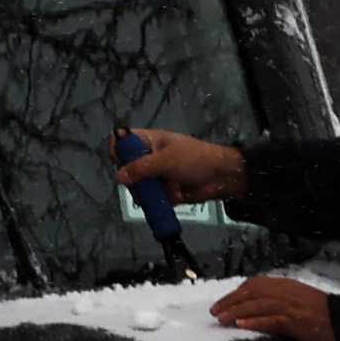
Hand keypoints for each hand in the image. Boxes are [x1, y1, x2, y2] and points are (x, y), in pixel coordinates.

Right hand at [116, 127, 249, 203]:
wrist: (221, 177)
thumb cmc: (195, 159)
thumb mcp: (166, 160)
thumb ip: (141, 168)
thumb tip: (119, 177)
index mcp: (149, 141)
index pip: (123, 140)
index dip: (118, 150)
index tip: (121, 161)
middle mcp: (150, 158)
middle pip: (127, 169)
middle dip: (135, 180)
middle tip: (144, 182)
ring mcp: (156, 175)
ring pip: (139, 188)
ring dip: (151, 192)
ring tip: (167, 189)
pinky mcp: (164, 191)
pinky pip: (152, 199)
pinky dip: (161, 200)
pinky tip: (174, 195)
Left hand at [209, 272, 339, 340]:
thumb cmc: (325, 315)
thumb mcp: (300, 301)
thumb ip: (281, 301)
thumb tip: (258, 308)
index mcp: (287, 285)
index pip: (256, 284)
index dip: (237, 292)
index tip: (224, 301)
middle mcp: (286, 292)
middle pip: (252, 292)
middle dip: (231, 301)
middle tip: (215, 312)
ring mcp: (291, 306)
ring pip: (257, 305)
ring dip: (236, 311)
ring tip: (221, 319)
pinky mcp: (295, 322)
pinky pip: (271, 320)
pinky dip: (254, 322)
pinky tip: (241, 326)